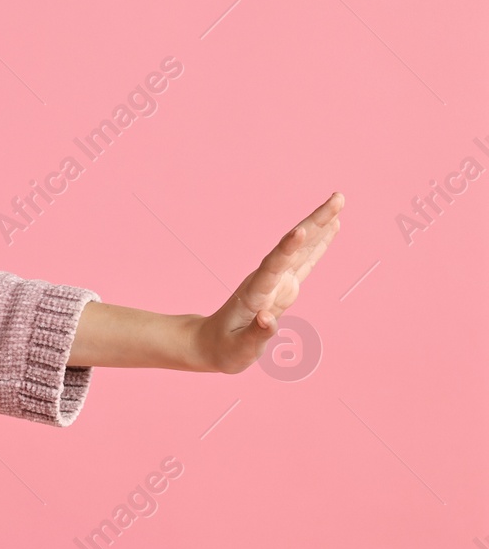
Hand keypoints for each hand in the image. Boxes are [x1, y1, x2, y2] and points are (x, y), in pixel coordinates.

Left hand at [193, 191, 344, 372]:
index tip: (301, 229)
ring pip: (301, 248)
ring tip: (338, 202)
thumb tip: (269, 319)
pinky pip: (305, 260)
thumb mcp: (238, 351)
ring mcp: (277, 281)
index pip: (273, 267)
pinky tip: (332, 227)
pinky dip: (320, 244)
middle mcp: (267, 281)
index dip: (287, 249)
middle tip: (338, 198)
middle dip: (314, 222)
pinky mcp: (284, 286)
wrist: (210, 343)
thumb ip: (256, 336)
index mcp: (254, 295)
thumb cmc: (224, 350)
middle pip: (292, 247)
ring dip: (320, 225)